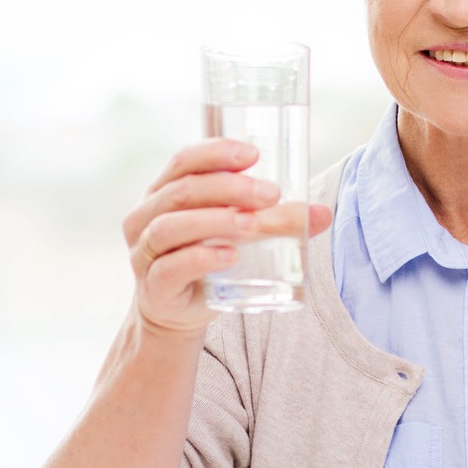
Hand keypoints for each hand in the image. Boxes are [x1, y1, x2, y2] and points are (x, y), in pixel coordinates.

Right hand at [121, 139, 331, 338]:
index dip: (215, 153)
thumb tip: (322, 213)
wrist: (175, 313)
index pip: (184, 161)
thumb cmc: (205, 261)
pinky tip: (229, 256)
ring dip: (216, 221)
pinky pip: (171, 267)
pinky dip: (201, 258)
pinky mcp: (153, 287)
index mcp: (163, 192)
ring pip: (172, 226)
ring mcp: (145, 252)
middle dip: (228, 188)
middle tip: (270, 194)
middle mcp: (146, 216)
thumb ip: (274, 221)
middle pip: (182, 191)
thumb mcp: (235, 234)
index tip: (253, 155)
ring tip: (253, 225)